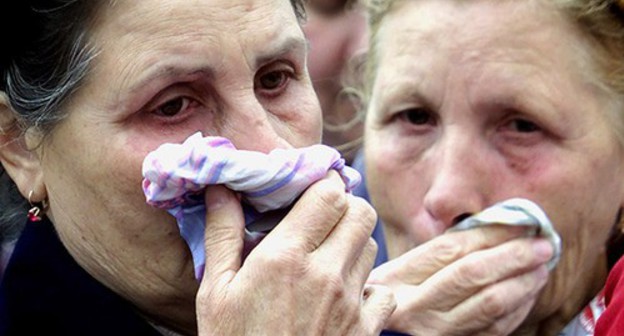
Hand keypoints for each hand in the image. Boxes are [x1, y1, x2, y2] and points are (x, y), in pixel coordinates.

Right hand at [196, 171, 395, 334]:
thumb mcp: (216, 291)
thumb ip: (222, 234)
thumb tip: (221, 187)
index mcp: (285, 258)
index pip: (329, 194)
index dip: (324, 183)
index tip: (312, 187)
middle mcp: (325, 274)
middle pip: (360, 212)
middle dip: (344, 207)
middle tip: (322, 218)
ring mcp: (350, 303)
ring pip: (371, 247)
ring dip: (353, 243)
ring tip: (327, 256)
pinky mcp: (365, 330)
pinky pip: (384, 291)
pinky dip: (370, 286)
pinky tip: (344, 295)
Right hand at [368, 226, 552, 335]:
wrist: (389, 329)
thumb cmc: (400, 291)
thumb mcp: (408, 266)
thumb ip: (447, 248)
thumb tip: (500, 224)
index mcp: (402, 276)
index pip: (452, 248)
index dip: (491, 233)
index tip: (521, 222)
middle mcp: (417, 305)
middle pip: (472, 273)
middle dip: (513, 256)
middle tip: (542, 245)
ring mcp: (437, 330)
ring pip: (490, 303)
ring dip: (523, 282)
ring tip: (542, 266)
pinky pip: (496, 327)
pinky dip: (519, 307)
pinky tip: (529, 291)